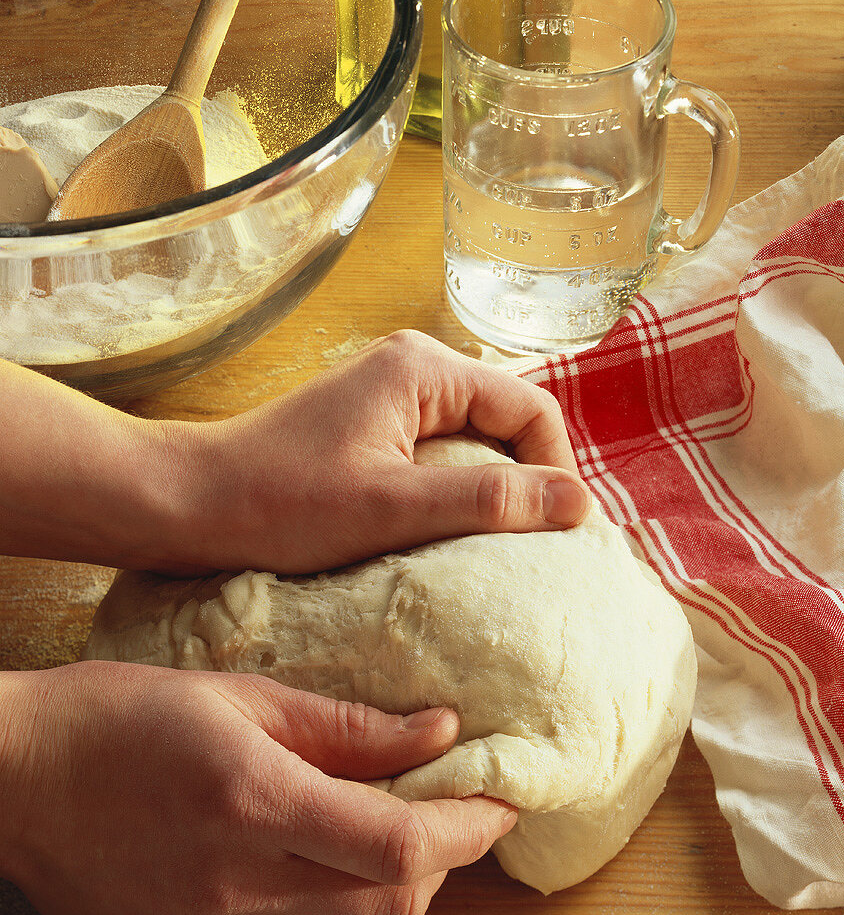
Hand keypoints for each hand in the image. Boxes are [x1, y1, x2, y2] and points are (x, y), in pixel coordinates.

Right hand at [0, 661, 514, 914]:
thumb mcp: (238, 696)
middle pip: (393, 903)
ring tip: (384, 838)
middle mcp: (235, 885)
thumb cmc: (123, 717)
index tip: (498, 803)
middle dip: (442, 861)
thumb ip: (346, 724)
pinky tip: (309, 870)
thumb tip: (438, 730)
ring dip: (392, 892)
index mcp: (251, 799)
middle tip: (449, 813)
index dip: (467, 828)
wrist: (18, 779)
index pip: (398, 843)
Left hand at [164, 329, 588, 573]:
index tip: (560, 535)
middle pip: (507, 420)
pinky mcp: (373, 425)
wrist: (193, 503)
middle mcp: (413, 367)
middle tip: (536, 546)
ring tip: (498, 547)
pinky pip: (441, 452)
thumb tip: (578, 503)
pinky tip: (452, 533)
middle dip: (528, 479)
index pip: (530, 409)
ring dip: (493, 489)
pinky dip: (457, 490)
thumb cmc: (282, 502)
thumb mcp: (395, 507)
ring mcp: (390, 394)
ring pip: (476, 439)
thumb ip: (490, 499)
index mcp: (424, 369)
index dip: (556, 470)